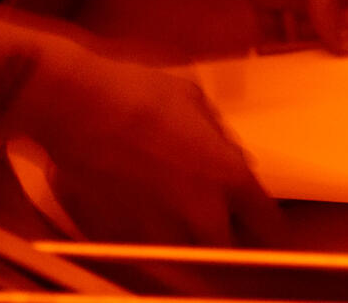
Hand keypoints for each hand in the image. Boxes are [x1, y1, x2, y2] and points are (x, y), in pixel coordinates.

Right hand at [20, 39, 278, 245]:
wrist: (74, 104)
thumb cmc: (132, 93)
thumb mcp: (192, 99)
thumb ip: (217, 135)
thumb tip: (225, 150)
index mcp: (226, 174)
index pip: (267, 221)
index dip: (272, 228)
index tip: (272, 230)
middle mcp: (198, 209)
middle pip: (229, 249)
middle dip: (231, 239)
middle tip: (226, 225)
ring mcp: (159, 226)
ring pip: (189, 254)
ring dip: (192, 240)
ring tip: (182, 218)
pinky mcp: (124, 233)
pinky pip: (151, 246)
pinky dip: (155, 235)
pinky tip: (148, 211)